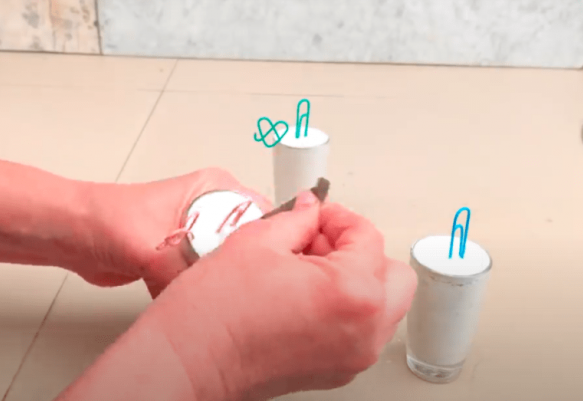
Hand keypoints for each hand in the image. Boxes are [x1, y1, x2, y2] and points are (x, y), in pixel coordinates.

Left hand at [77, 168, 271, 294]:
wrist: (73, 237)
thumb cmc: (105, 219)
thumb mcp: (153, 246)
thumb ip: (184, 269)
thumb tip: (209, 292)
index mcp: (216, 187)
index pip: (263, 215)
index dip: (270, 244)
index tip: (270, 269)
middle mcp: (213, 208)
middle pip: (251, 245)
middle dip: (244, 270)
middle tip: (242, 292)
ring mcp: (201, 233)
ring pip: (229, 267)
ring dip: (221, 286)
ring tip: (218, 301)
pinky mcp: (187, 258)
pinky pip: (207, 281)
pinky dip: (201, 296)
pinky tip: (197, 306)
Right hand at [147, 191, 417, 399]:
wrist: (190, 360)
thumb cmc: (215, 313)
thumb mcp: (257, 240)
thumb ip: (297, 219)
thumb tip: (310, 211)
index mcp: (353, 292)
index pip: (367, 237)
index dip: (337, 217)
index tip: (315, 215)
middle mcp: (363, 330)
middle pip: (392, 275)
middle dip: (359, 250)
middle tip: (318, 241)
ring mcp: (352, 356)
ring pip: (382, 305)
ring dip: (356, 279)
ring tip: (308, 268)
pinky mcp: (336, 371)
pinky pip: (360, 330)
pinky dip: (345, 307)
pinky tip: (303, 295)